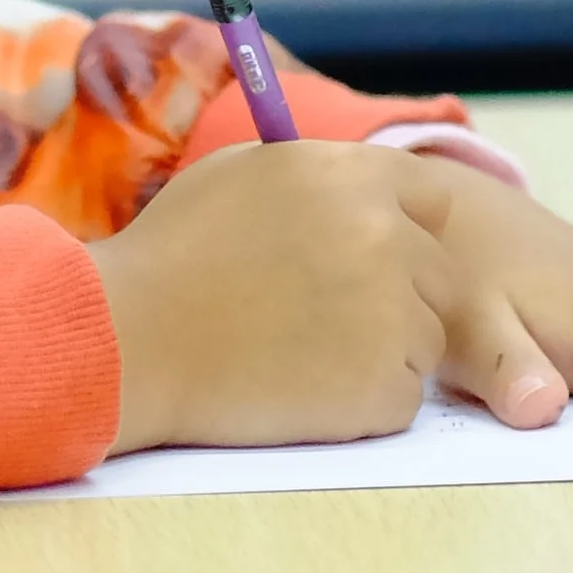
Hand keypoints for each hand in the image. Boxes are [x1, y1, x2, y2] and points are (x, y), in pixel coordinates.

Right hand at [94, 142, 458, 451]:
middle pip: (440, 274)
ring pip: (425, 339)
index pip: (432, 198)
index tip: (379, 254)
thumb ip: (315, 171)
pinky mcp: (383, 389)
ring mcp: (392, 316)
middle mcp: (387, 237)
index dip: (407, 227)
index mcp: (352, 176)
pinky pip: (402, 396)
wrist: (133, 339)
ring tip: (301, 352)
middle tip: (328, 316)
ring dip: (382, 350)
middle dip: (400, 295)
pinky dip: (363, 402)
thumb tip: (355, 180)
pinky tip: (302, 387)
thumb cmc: (172, 254)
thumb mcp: (239, 173)